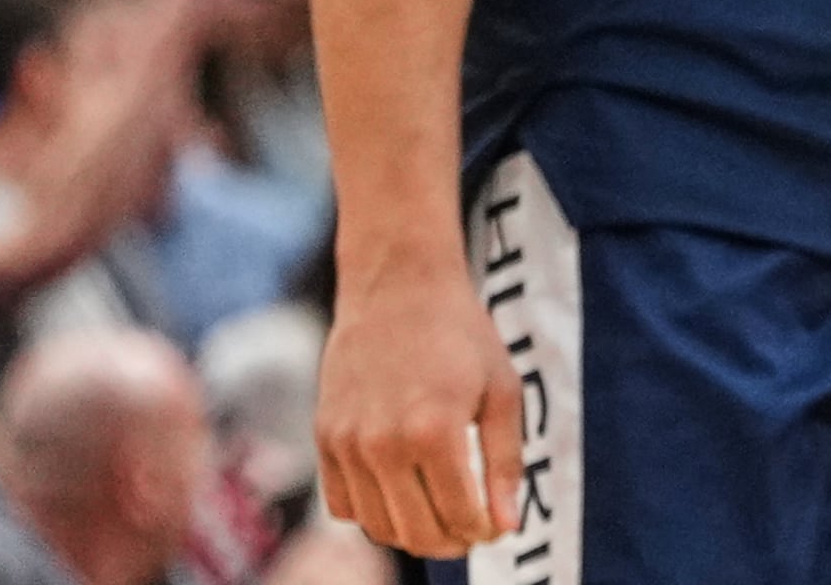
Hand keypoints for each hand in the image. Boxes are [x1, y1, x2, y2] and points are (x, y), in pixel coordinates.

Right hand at [315, 258, 520, 557]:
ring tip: (440, 516)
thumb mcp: (503, 391)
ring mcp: (347, 444)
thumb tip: (506, 526)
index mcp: (435, 431)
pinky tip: (401, 495)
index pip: (460, 517)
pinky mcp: (324, 438)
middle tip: (471, 529)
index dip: (484, 531)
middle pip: (417, 533)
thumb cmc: (461, 335)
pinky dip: (373, 514)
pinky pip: (344, 506)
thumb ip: (505, 463)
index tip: (495, 525)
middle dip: (452, 542)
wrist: (397, 287)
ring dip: (412, 534)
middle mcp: (383, 444)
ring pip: (378, 527)